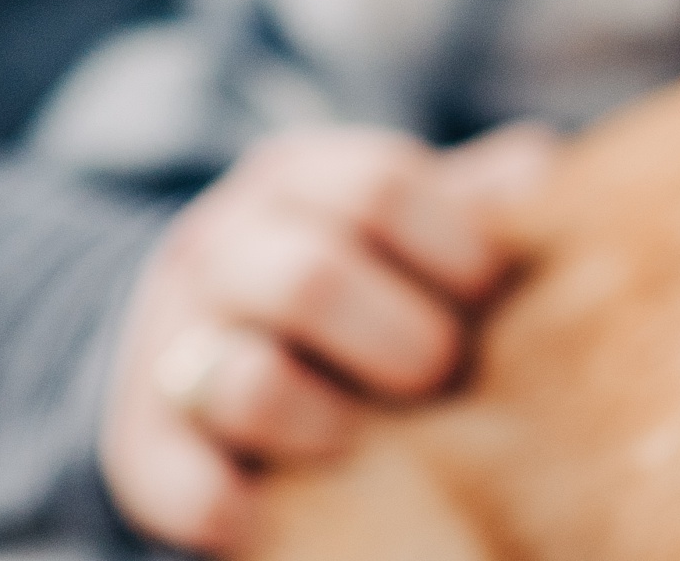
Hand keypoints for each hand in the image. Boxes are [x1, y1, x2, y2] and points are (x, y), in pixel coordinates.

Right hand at [99, 122, 556, 551]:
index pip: (381, 186)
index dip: (456, 246)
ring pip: (248, 382)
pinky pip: (179, 479)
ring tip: (366, 439)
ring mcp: (171, 343)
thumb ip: (468, 194)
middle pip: (315, 281)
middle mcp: (220, 249)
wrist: (196, 333)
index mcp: (295, 180)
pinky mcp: (136, 442)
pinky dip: (231, 505)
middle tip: (441, 374)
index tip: (488, 292)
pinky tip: (273, 511)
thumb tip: (543, 169)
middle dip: (403, 342)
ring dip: (326, 422)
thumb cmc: (343, 269)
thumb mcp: (391, 214)